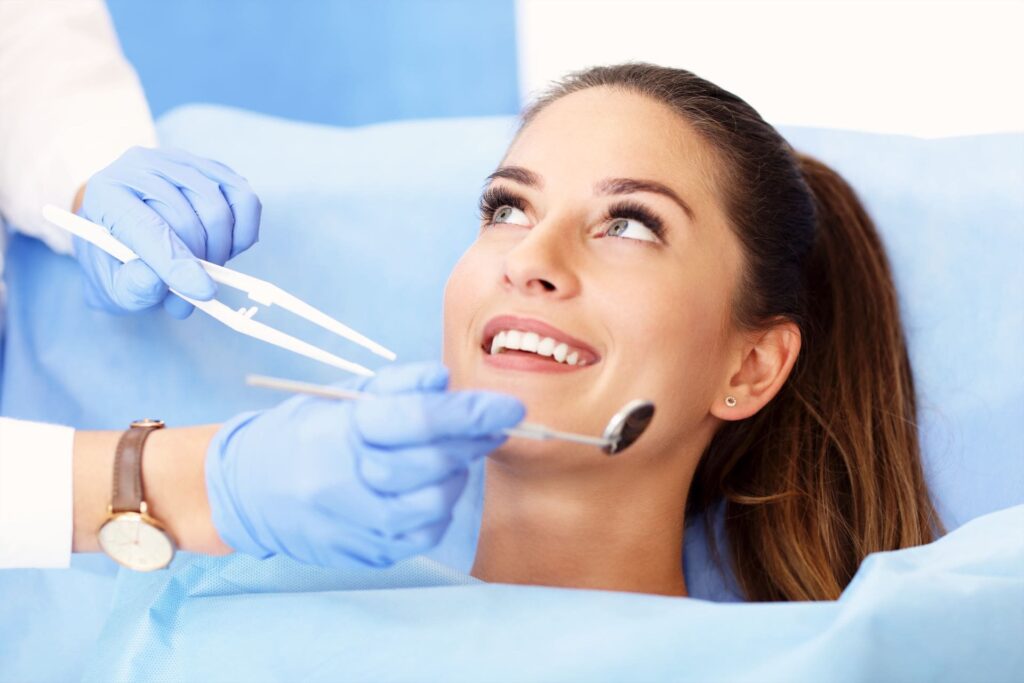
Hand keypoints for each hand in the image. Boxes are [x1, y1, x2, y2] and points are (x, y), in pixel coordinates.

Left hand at [74, 146, 260, 317]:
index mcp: (105, 194)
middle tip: (192, 291)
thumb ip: (133, 287)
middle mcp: (140, 166)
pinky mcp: (212, 166)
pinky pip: (245, 199)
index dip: (176, 261)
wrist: (129, 235)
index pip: (147, 227)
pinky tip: (226, 246)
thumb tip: (158, 280)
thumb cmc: (120, 265)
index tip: (203, 291)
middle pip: (187, 219)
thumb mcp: (115, 287)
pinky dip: (244, 232)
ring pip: (218, 210)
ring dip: (220, 251)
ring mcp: (180, 161)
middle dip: (199, 264)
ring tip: (204, 268)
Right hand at [205, 362, 524, 568]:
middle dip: (472, 441)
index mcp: (341, 431)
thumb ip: (398, 384)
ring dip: (455, 475)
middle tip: (490, 423)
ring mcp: (356, 523)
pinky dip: (437, 508)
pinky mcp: (366, 552)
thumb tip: (446, 380)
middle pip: (435, 463)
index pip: (420, 420)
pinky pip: (425, 534)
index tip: (511, 406)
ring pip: (436, 503)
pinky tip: (424, 487)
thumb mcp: (343, 394)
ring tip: (446, 455)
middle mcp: (346, 481)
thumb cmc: (303, 433)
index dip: (472, 412)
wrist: (247, 491)